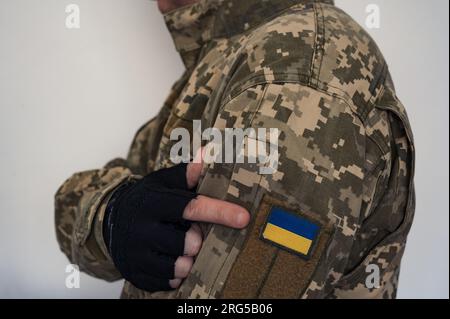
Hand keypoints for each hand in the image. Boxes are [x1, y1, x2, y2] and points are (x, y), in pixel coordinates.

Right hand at [103, 154, 249, 291]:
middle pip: (187, 242)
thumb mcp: (164, 182)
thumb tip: (208, 152)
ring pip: (179, 267)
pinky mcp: (136, 275)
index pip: (190, 207)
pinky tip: (173, 261)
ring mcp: (136, 255)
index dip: (219, 212)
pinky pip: (168, 282)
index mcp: (152, 202)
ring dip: (190, 260)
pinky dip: (177, 274)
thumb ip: (188, 172)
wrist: (110, 221)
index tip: (243, 217)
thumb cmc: (148, 199)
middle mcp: (141, 229)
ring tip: (186, 250)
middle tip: (196, 236)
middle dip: (199, 240)